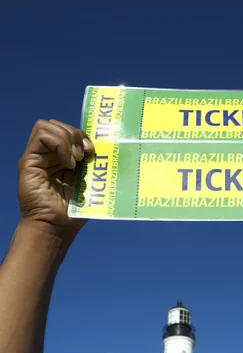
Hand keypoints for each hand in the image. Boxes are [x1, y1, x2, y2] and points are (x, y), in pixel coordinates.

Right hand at [18, 119, 93, 242]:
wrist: (56, 227)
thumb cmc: (72, 212)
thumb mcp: (87, 184)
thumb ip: (91, 166)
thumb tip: (104, 149)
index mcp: (62, 160)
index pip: (69, 132)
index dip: (82, 136)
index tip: (93, 151)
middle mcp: (48, 156)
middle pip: (58, 125)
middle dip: (75, 134)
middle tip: (86, 154)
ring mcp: (37, 157)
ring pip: (48, 126)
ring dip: (67, 137)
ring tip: (76, 159)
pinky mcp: (28, 161)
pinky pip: (42, 135)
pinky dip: (60, 143)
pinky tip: (68, 162)